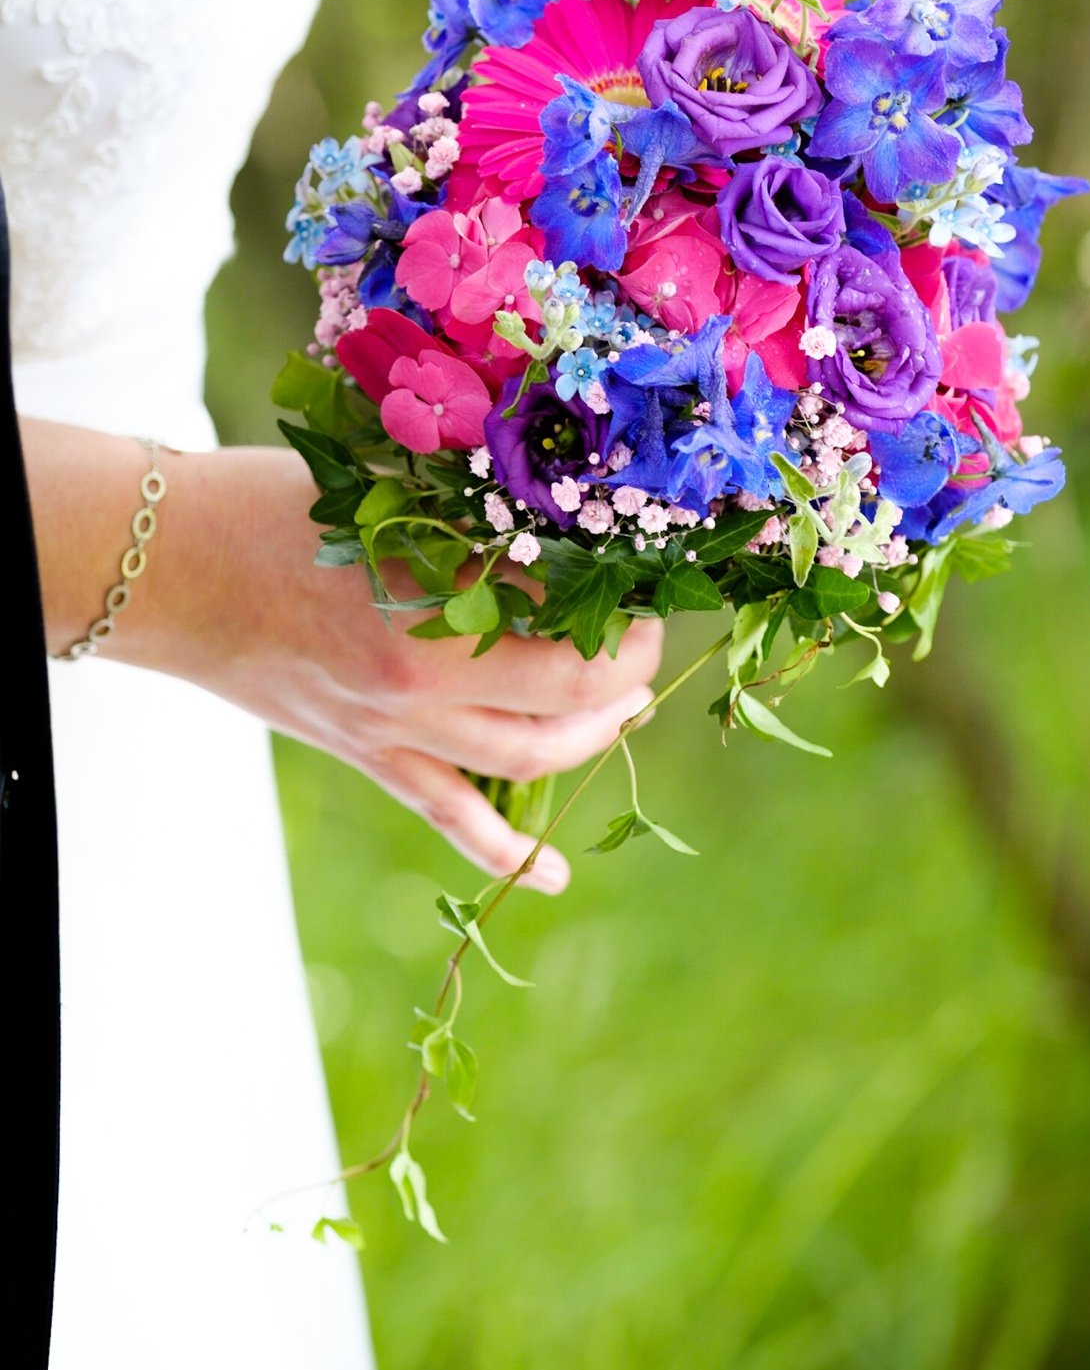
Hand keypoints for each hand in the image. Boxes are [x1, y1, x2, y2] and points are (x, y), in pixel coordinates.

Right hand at [26, 425, 661, 891]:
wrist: (163, 568)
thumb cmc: (263, 504)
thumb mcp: (380, 492)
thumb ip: (468, 515)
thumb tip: (558, 519)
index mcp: (427, 602)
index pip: (566, 620)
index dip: (620, 605)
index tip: (641, 579)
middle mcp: (418, 681)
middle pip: (565, 699)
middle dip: (625, 672)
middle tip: (645, 640)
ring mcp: (391, 730)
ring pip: (524, 761)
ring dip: (591, 739)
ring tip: (625, 710)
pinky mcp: (365, 755)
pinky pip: (448, 815)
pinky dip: (505, 851)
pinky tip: (553, 877)